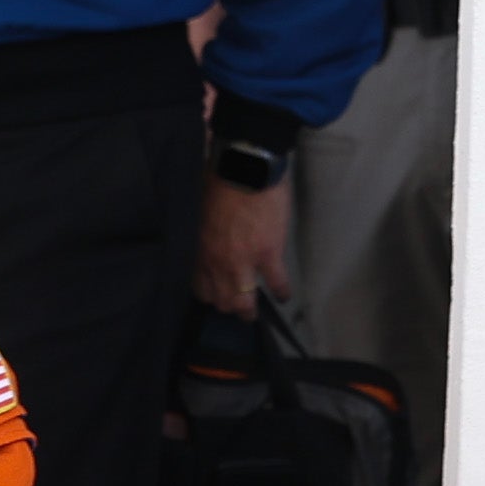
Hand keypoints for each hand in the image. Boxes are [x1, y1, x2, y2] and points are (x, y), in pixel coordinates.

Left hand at [195, 172, 290, 317]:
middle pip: (221, 300)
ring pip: (243, 301)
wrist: (246, 171)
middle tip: (236, 309)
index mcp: (201, 251)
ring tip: (254, 314)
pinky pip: (276, 283)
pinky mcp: (269, 254)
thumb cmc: (220, 184)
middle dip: (228, 308)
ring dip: (249, 312)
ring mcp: (244, 261)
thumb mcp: (201, 214)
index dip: (209, 295)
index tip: (215, 296)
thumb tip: (209, 243)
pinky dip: (281, 292)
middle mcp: (218, 262)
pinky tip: (284, 297)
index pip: (200, 287)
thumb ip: (204, 236)